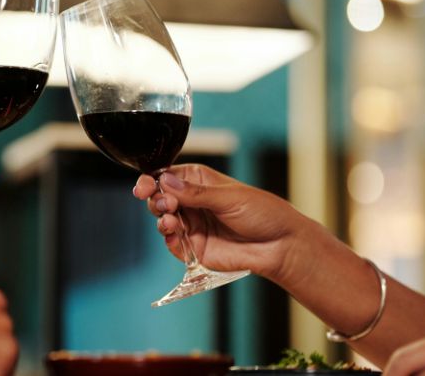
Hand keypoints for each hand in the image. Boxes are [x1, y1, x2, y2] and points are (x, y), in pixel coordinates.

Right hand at [132, 163, 320, 281]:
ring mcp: (192, 224)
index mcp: (199, 182)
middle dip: (156, 199)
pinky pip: (173, 243)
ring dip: (161, 218)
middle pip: (159, 197)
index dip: (152, 180)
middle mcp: (192, 202)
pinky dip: (169, 239)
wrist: (280, 246)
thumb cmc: (263, 213)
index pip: (167, 177)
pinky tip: (173, 235)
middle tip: (165, 204)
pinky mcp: (194, 247)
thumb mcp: (229, 197)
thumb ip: (195, 193)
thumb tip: (166, 181)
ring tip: (171, 220)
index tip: (144, 186)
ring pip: (163, 219)